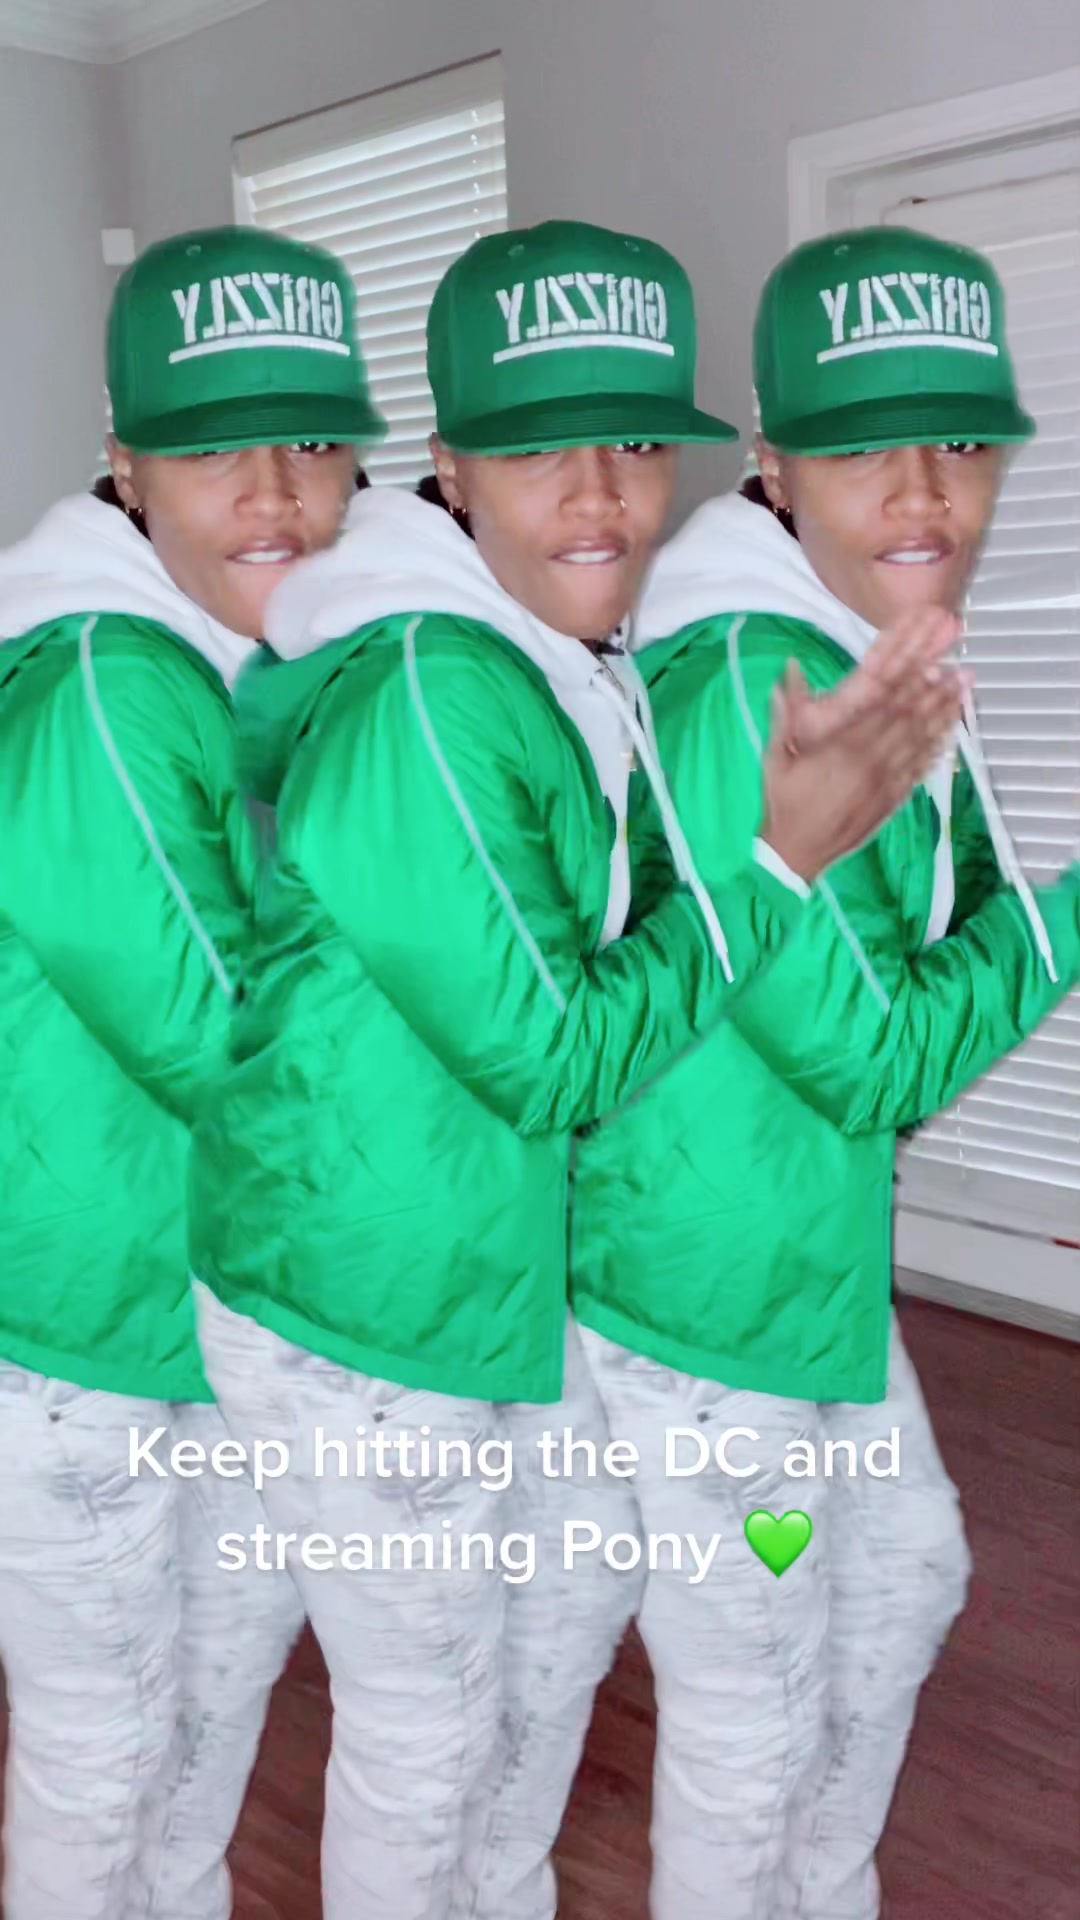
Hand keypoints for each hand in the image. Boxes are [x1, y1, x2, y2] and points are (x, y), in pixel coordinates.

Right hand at [761, 610, 971, 883]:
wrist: (796, 854)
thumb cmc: (784, 804)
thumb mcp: (776, 756)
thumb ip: (785, 712)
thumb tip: (788, 667)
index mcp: (844, 748)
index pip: (886, 709)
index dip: (912, 686)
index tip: (932, 665)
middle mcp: (872, 763)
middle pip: (912, 723)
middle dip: (938, 696)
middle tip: (962, 674)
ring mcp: (886, 784)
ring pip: (922, 746)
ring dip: (945, 720)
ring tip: (964, 698)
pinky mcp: (892, 802)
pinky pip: (920, 772)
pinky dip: (937, 754)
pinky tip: (950, 739)